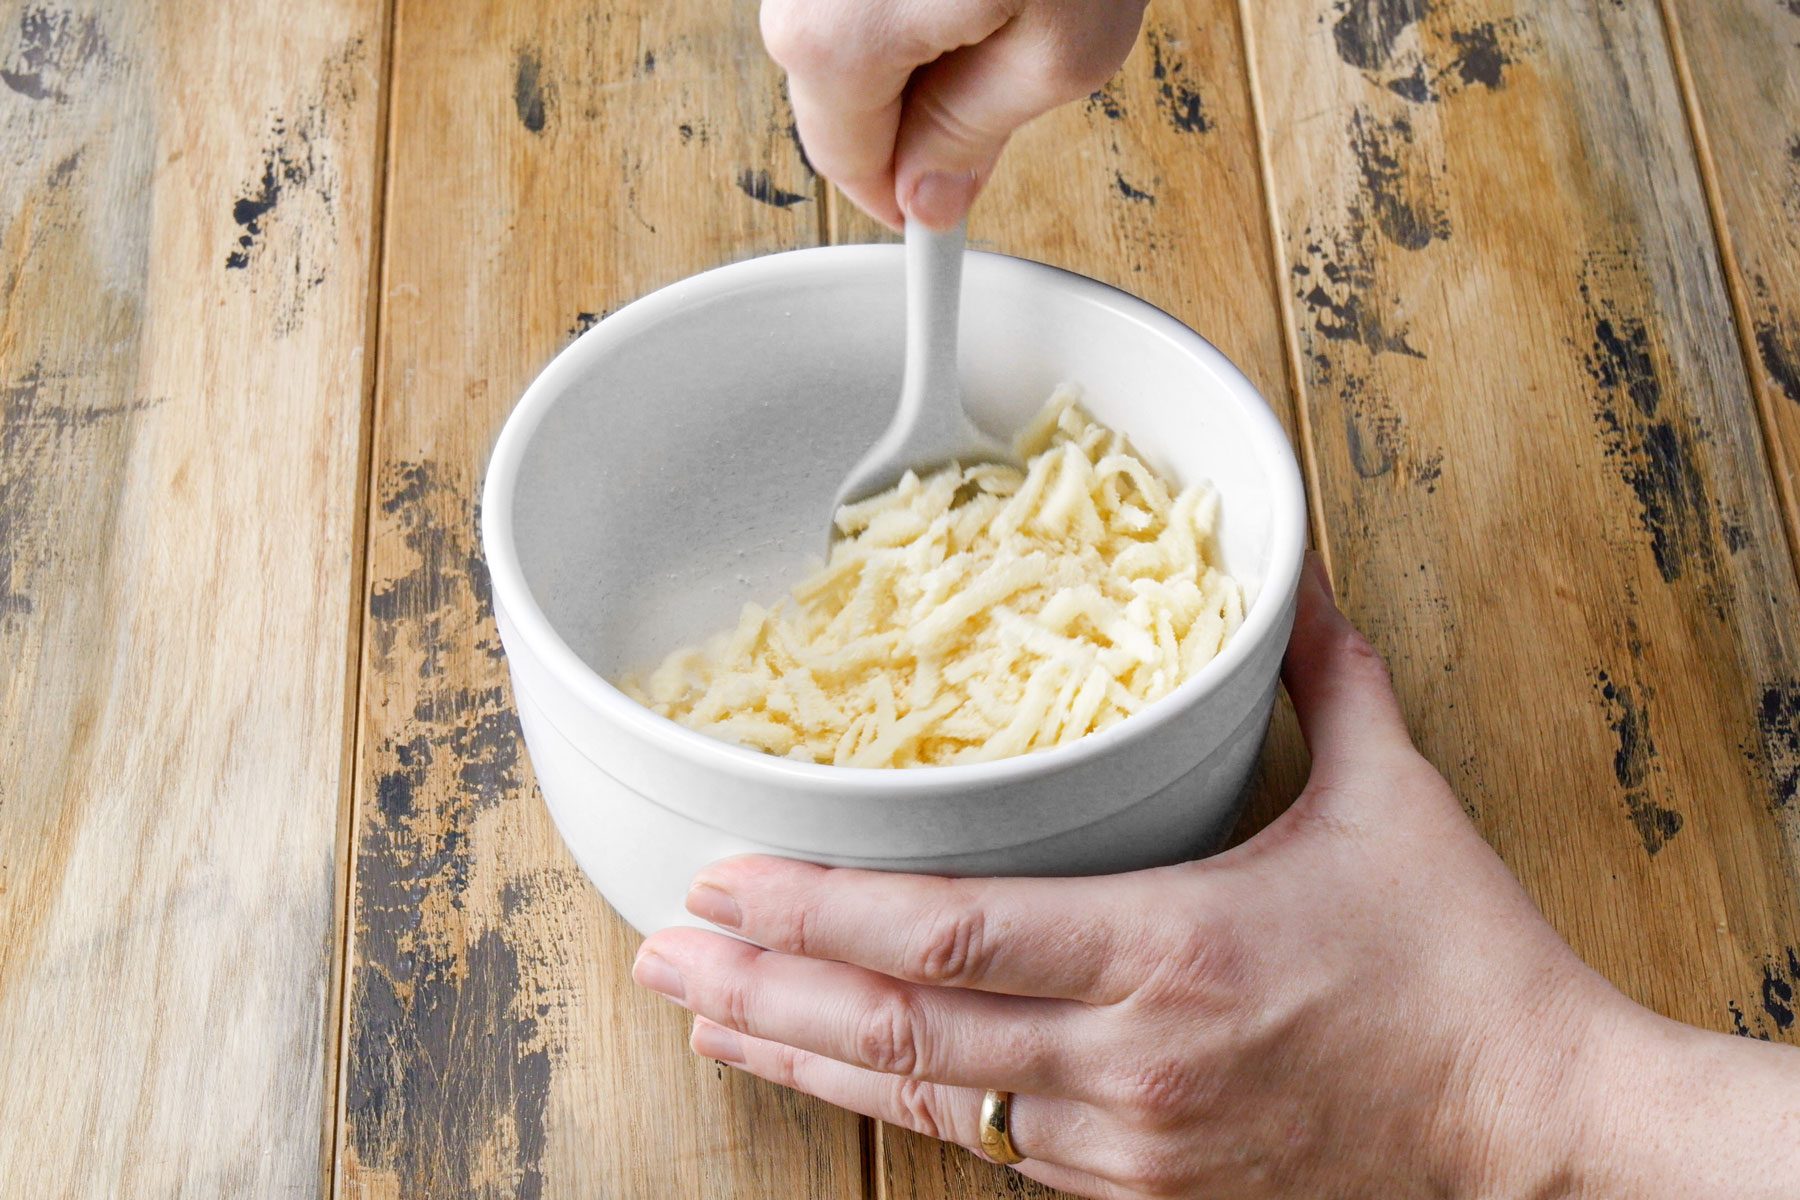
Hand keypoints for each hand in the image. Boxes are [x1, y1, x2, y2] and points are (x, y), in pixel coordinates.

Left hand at [634, 556, 1799, 1197]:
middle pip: (896, 1032)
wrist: (1528, 1127)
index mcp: (1169, 951)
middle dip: (761, 987)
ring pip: (918, 1106)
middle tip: (660, 947)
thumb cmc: (1460, 965)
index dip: (820, 911)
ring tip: (701, 1011)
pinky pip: (982, 1147)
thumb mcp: (1392, 795)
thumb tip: (1287, 569)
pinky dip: (887, 1103)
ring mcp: (1121, 1141)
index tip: (727, 878)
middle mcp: (1123, 1059)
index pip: (948, 937)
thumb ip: (1319, 672)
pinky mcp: (1134, 1186)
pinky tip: (824, 1068)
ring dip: (797, 1053)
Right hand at [760, 0, 1148, 229]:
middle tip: (1012, 68)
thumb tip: (933, 193)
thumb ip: (980, 135)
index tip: (946, 215)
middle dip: (919, 109)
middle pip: (839, 96)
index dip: (909, 199)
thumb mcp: (1063, 46)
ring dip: (918, 36)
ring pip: (846, 30)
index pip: (850, 169)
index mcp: (833, 42)